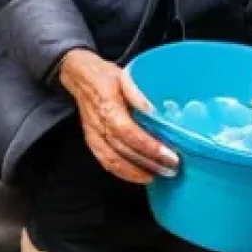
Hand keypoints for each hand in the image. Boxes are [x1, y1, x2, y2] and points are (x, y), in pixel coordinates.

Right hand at [58, 48, 178, 184]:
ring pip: (114, 161)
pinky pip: (106, 162)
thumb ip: (137, 93)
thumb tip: (153, 110)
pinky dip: (124, 173)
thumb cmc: (105, 76)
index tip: (169, 155)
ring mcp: (94, 135)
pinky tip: (141, 175)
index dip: (149, 147)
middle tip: (172, 168)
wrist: (80, 77)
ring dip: (138, 172)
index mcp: (108, 106)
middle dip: (149, 163)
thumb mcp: (124, 75)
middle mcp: (99, 125)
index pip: (128, 132)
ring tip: (160, 175)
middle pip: (124, 150)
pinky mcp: (92, 141)